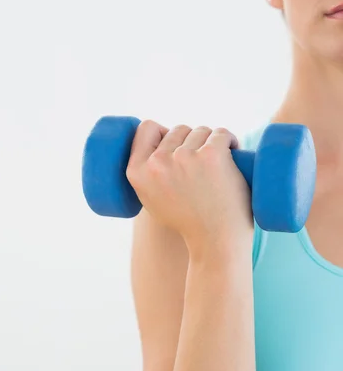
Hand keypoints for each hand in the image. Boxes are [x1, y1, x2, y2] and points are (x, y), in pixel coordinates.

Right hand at [125, 120, 253, 258]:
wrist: (215, 243)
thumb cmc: (188, 223)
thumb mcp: (151, 200)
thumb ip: (147, 175)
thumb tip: (156, 142)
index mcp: (136, 172)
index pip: (146, 128)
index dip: (163, 132)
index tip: (177, 145)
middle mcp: (157, 162)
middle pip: (178, 129)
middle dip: (192, 142)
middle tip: (203, 168)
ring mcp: (184, 157)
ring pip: (201, 131)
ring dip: (212, 143)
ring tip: (218, 169)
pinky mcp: (211, 154)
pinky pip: (222, 133)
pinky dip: (231, 142)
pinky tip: (233, 156)